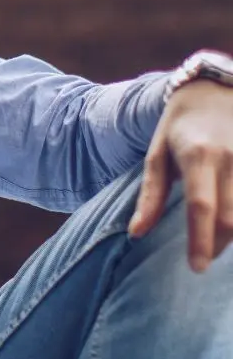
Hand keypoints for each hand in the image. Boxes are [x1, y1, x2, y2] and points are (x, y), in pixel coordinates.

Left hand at [128, 79, 232, 271]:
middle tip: (201, 259)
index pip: (201, 206)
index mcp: (198, 156)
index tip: (196, 267)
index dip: (200, 240)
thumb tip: (136, 233)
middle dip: (216, 245)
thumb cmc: (179, 126)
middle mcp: (231, 159)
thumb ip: (149, 195)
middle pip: (230, 217)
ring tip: (214, 244)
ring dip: (232, 236)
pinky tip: (230, 227)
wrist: (215, 91)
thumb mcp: (156, 155)